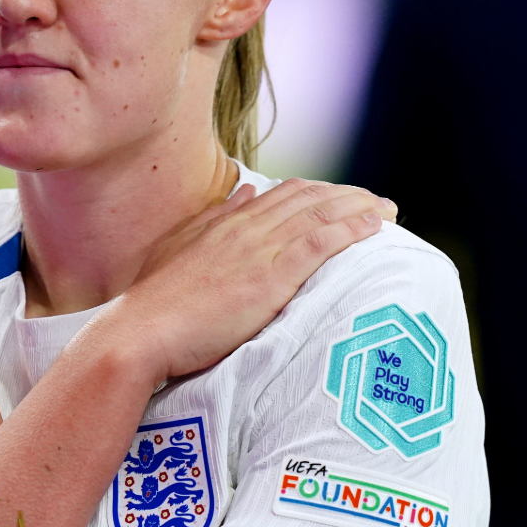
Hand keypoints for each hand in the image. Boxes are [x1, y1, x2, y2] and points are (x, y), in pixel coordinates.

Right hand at [106, 178, 395, 383]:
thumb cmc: (153, 303)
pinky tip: (374, 227)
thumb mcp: (179, 249)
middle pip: (309, 198)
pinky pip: (320, 243)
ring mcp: (259, 250)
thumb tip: (245, 193)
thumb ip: (213, 220)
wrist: (139, 333)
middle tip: (378, 201)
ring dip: (360, 208)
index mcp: (227, 223)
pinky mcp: (269, 276)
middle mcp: (246, 228)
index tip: (344, 196)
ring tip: (387, 210)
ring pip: (321, 214)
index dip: (320, 193)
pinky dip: (351, 230)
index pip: (284, 195)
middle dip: (349, 196)